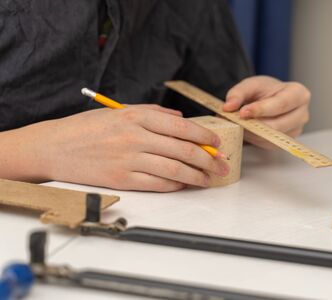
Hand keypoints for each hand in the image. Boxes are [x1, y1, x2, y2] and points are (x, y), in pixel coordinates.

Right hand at [0, 105, 228, 191]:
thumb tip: (180, 119)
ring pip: (175, 170)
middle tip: (223, 166)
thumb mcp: (120, 111)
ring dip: (197, 176)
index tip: (218, 142)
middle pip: (184, 150)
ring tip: (209, 179)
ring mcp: (129, 160)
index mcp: (137, 116)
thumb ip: (153, 112)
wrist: (55, 147)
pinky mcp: (123, 180)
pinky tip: (186, 184)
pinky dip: (176, 185)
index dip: (205, 136)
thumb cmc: (88, 128)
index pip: (182, 127)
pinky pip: (158, 184)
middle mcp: (136, 137)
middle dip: (209, 159)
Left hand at [223, 76, 310, 148]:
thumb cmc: (264, 91)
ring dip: (252, 132)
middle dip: (255, 124)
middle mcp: (302, 114)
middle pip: (277, 125)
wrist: (270, 100)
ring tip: (239, 123)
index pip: (280, 104)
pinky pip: (267, 144)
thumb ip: (238, 93)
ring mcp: (296, 130)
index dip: (261, 110)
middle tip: (236, 120)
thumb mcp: (250, 85)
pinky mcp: (285, 142)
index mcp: (299, 94)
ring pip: (271, 137)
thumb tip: (228, 107)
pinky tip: (247, 129)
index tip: (242, 112)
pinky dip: (254, 138)